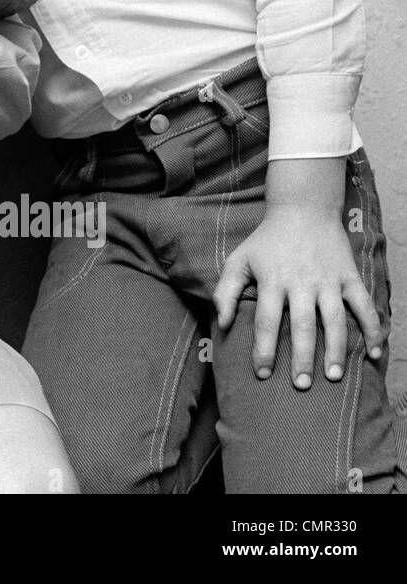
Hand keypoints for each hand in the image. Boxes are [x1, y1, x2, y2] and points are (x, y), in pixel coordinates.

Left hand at [214, 159, 382, 386]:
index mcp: (273, 281)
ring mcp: (328, 281)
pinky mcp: (349, 277)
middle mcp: (302, 283)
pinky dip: (372, 329)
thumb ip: (227, 291)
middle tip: (300, 386)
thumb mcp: (239, 259)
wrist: (303, 210)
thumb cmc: (266, 240)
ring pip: (335, 321)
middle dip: (302, 358)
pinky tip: (372, 352)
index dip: (264, 350)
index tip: (263, 374)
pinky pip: (365, 306)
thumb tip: (223, 323)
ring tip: (333, 377)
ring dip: (335, 350)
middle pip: (303, 326)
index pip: (267, 322)